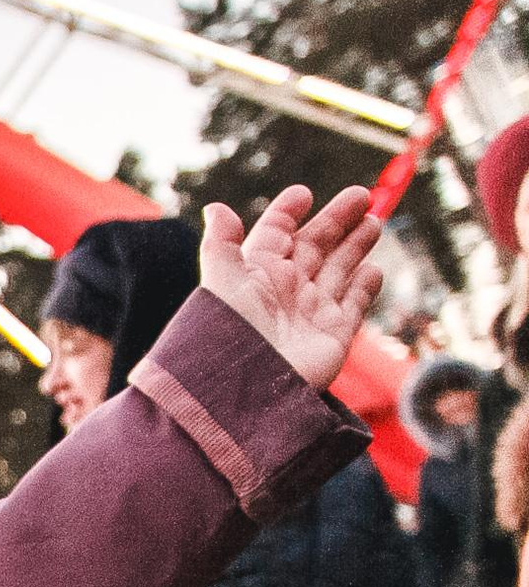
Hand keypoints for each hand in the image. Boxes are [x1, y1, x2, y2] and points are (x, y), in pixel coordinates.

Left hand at [197, 184, 385, 389]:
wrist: (251, 388)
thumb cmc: (230, 333)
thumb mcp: (222, 282)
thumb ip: (220, 244)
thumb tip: (216, 208)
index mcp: (256, 274)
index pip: (274, 235)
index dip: (287, 214)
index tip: (303, 195)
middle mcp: (285, 290)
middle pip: (315, 245)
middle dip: (337, 220)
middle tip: (362, 195)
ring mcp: (311, 311)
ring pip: (339, 268)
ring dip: (356, 244)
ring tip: (373, 221)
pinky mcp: (334, 334)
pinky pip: (354, 303)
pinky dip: (366, 285)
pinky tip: (373, 268)